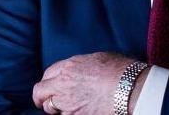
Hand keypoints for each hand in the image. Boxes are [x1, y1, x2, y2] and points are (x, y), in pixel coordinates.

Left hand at [32, 52, 146, 113]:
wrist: (129, 88)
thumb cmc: (119, 70)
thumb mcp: (98, 58)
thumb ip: (81, 65)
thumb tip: (78, 71)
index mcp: (69, 66)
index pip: (47, 74)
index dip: (48, 80)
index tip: (50, 86)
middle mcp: (63, 84)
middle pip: (40, 92)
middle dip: (41, 97)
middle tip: (43, 101)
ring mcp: (67, 103)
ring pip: (49, 108)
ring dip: (55, 108)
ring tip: (66, 107)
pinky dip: (67, 114)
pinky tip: (76, 112)